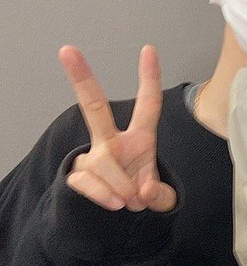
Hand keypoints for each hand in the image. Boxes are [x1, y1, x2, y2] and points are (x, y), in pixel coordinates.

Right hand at [59, 44, 176, 212]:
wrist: (118, 216)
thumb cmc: (141, 193)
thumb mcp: (160, 196)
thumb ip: (160, 196)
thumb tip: (144, 192)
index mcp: (140, 138)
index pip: (148, 105)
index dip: (149, 79)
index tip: (149, 49)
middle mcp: (112, 141)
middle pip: (94, 106)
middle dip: (82, 78)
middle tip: (66, 50)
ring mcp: (93, 156)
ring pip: (104, 162)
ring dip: (122, 186)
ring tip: (130, 201)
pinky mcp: (77, 174)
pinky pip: (87, 181)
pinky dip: (104, 195)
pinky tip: (114, 203)